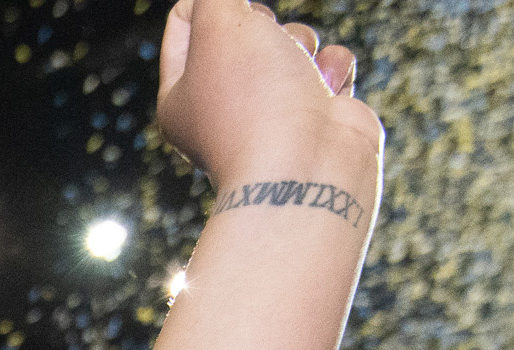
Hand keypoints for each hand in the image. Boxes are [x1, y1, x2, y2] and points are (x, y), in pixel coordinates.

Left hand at [153, 0, 377, 197]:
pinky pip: (329, 65)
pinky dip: (334, 69)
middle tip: (264, 44)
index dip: (206, 2)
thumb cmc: (254, 97)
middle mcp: (225, 107)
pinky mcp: (322, 115)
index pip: (184, 22)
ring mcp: (276, 112)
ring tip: (301, 71)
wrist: (308, 169)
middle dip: (262, 23)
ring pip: (293, 42)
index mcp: (180, 95)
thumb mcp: (219, 24)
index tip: (226, 6)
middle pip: (245, 28)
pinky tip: (330, 89)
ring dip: (302, 44)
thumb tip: (227, 0)